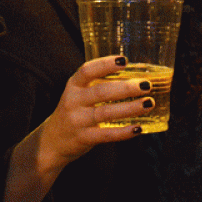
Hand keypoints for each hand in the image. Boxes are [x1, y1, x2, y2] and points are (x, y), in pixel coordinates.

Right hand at [38, 56, 152, 170]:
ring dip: (130, 108)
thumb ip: (98, 84)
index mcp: (73, 85)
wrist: (53, 141)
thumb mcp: (78, 93)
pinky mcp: (84, 138)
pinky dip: (124, 132)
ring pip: (106, 113)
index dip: (106, 64)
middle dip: (126, 87)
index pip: (87, 70)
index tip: (125, 60)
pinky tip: (138, 128)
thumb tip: (134, 76)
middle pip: (101, 91)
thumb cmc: (74, 111)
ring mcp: (77, 120)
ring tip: (149, 103)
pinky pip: (106, 135)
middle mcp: (73, 101)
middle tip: (146, 85)